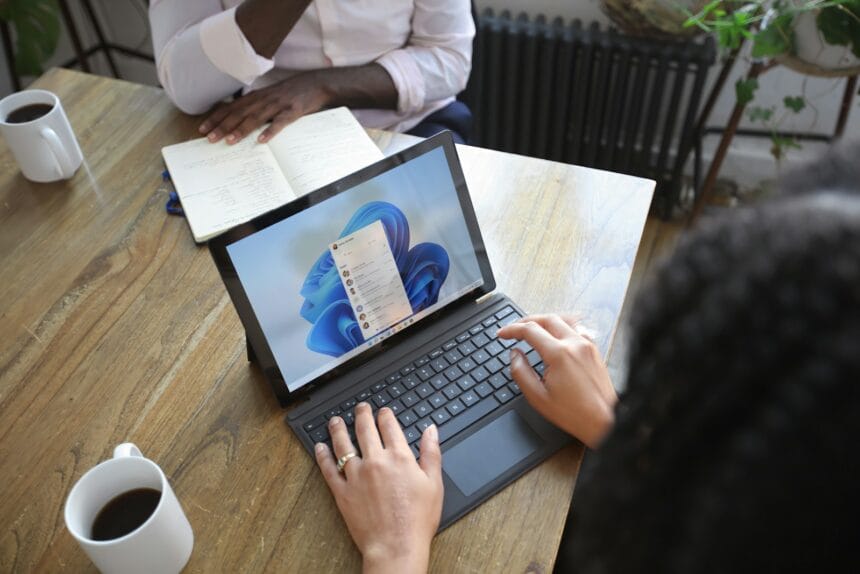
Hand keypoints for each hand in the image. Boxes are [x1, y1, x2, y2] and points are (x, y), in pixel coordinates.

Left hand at [198, 71, 330, 143]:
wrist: (315, 84)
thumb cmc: (291, 93)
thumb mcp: (270, 97)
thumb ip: (255, 106)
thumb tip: (238, 117)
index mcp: (256, 97)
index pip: (231, 108)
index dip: (216, 118)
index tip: (202, 129)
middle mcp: (263, 99)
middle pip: (239, 113)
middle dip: (223, 126)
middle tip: (209, 138)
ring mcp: (278, 105)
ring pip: (255, 118)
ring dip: (241, 129)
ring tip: (229, 141)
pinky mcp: (292, 111)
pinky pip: (280, 123)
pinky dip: (270, 131)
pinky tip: (262, 141)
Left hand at [315, 403, 442, 573]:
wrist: (396, 546)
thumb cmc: (417, 520)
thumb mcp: (434, 483)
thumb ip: (431, 453)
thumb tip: (431, 430)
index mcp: (399, 457)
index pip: (389, 426)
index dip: (385, 415)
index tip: (383, 411)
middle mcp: (375, 461)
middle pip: (365, 429)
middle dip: (362, 414)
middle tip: (360, 407)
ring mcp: (356, 476)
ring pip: (343, 444)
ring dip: (338, 429)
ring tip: (335, 420)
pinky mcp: (342, 492)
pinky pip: (328, 469)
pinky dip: (323, 456)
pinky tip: (320, 447)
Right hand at [497, 314, 616, 448]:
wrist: (604, 421)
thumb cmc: (574, 413)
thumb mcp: (538, 397)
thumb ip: (521, 372)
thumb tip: (514, 355)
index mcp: (559, 354)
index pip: (530, 330)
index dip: (512, 329)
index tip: (502, 334)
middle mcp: (575, 344)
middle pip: (547, 318)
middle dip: (526, 321)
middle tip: (514, 329)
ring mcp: (587, 345)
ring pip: (563, 320)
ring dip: (545, 321)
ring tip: (533, 328)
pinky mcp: (594, 350)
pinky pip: (576, 328)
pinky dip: (562, 326)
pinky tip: (557, 335)